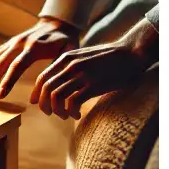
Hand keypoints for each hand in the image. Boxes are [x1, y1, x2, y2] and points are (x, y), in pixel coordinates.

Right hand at [0, 17, 79, 101]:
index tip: (0, 96)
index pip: (17, 65)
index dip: (7, 81)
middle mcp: (19, 43)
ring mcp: (11, 42)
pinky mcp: (7, 44)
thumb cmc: (65, 41)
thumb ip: (57, 69)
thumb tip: (42, 92)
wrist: (58, 22)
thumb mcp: (68, 54)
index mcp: (34, 47)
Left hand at [29, 23, 157, 119]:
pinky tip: (77, 115)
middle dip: (44, 105)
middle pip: (46, 89)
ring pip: (56, 97)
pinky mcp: (93, 85)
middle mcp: (71, 65)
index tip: (37, 104)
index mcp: (66, 58)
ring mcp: (81, 75)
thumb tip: (54, 83)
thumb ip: (68, 67)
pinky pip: (72, 103)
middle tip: (51, 113)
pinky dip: (71, 112)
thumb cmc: (108, 58)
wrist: (131, 53)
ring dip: (57, 111)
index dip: (37, 93)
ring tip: (65, 115)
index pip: (42, 78)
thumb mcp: (83, 57)